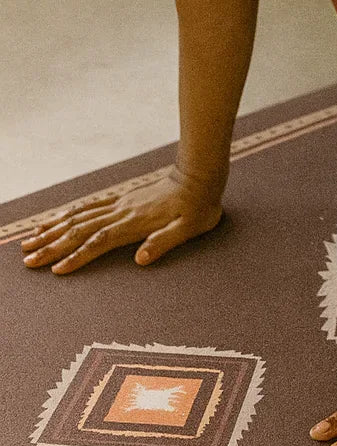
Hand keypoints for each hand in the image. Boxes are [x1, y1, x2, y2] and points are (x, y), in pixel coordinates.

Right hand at [19, 169, 224, 273]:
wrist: (199, 176)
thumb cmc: (197, 207)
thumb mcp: (188, 229)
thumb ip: (163, 243)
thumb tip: (140, 260)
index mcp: (135, 223)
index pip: (99, 242)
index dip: (76, 257)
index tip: (55, 270)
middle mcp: (121, 212)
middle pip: (80, 230)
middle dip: (52, 246)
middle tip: (27, 259)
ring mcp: (119, 203)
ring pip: (78, 217)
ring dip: (52, 230)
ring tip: (29, 241)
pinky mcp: (121, 198)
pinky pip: (89, 205)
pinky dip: (68, 213)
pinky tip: (55, 219)